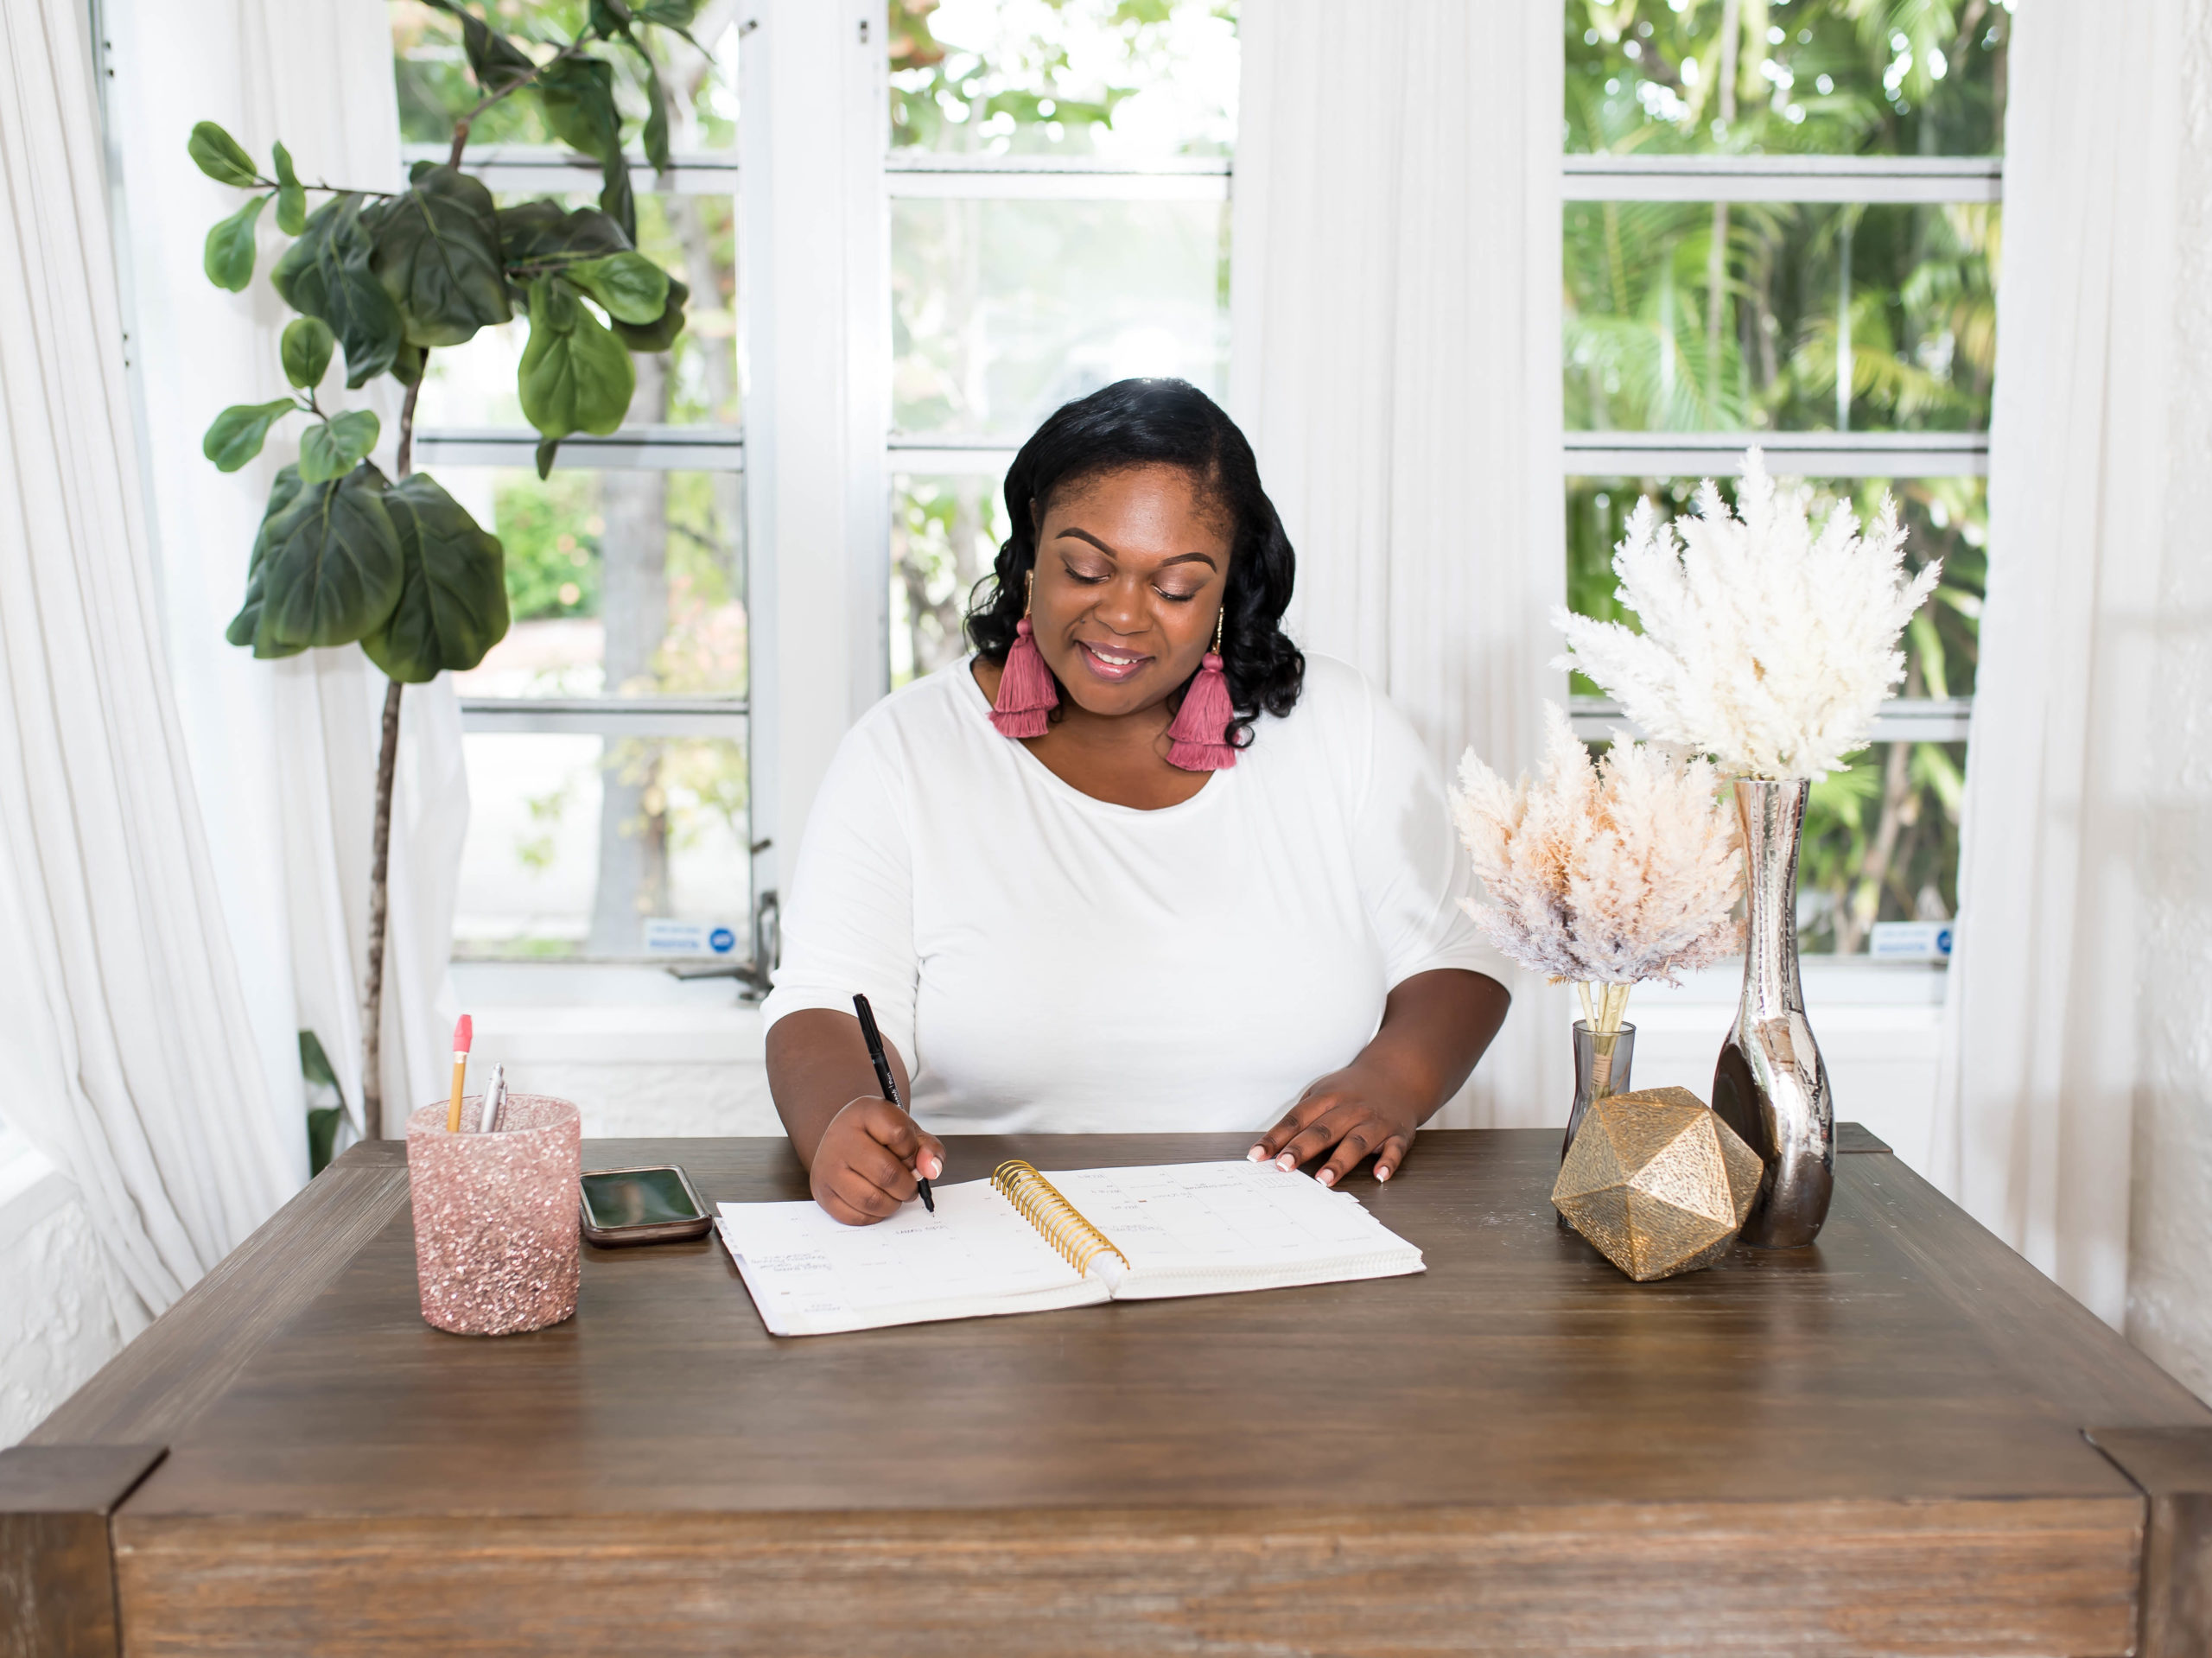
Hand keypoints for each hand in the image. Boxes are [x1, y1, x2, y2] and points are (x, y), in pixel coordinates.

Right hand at [810, 1097, 945, 1224]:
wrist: (844, 1141)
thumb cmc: (879, 1137)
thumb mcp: (908, 1132)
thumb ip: (927, 1148)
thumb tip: (930, 1170)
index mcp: (864, 1112)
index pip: (899, 1134)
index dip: (912, 1151)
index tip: (909, 1155)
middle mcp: (840, 1136)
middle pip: (887, 1173)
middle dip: (908, 1186)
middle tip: (909, 1184)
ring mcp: (826, 1166)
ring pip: (871, 1200)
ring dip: (893, 1203)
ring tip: (893, 1193)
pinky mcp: (821, 1192)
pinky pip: (856, 1217)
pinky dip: (874, 1215)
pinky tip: (876, 1199)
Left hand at [1248, 1064, 1419, 1187]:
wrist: (1397, 1075)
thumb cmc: (1352, 1090)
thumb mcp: (1323, 1093)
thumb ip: (1302, 1117)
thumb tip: (1272, 1146)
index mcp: (1328, 1098)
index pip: (1297, 1119)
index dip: (1277, 1137)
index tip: (1258, 1155)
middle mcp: (1350, 1109)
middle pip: (1323, 1130)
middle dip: (1301, 1148)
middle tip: (1283, 1166)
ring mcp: (1375, 1122)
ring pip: (1356, 1142)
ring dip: (1339, 1161)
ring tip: (1323, 1180)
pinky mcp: (1398, 1134)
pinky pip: (1394, 1149)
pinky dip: (1388, 1162)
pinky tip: (1379, 1175)